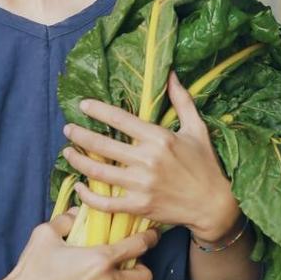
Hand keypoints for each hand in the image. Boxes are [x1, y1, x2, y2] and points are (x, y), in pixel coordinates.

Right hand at [0, 208, 158, 279]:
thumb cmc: (32, 270)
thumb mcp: (44, 234)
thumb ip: (65, 220)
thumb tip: (76, 212)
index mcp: (100, 259)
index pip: (138, 246)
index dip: (149, 238)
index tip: (151, 236)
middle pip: (145, 276)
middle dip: (141, 268)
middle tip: (131, 266)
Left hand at [61, 70, 240, 243]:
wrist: (214, 204)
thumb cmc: (205, 164)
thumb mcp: (197, 129)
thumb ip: (182, 100)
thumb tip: (171, 73)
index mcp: (159, 138)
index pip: (121, 119)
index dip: (98, 110)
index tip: (83, 105)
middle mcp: (147, 160)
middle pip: (103, 145)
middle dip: (80, 135)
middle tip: (68, 128)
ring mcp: (141, 185)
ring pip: (99, 173)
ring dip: (78, 161)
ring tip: (67, 152)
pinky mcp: (139, 206)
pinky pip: (106, 203)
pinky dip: (88, 197)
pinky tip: (79, 187)